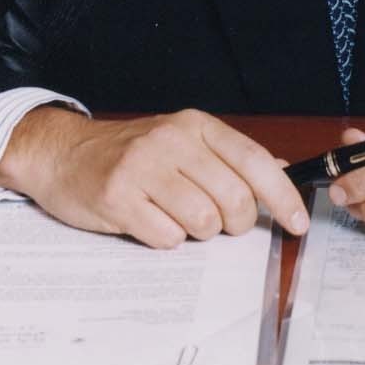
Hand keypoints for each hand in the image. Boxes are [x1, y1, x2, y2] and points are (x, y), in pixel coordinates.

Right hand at [0, 106, 309, 248]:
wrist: (65, 153)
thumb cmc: (133, 152)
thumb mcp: (185, 140)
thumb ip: (232, 156)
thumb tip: (283, 170)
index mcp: (196, 125)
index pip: (255, 160)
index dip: (283, 197)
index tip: (299, 223)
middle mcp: (172, 140)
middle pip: (234, 198)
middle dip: (236, 223)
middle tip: (222, 224)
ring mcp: (143, 167)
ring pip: (203, 221)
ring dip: (199, 233)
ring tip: (179, 218)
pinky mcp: (117, 197)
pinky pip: (166, 237)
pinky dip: (167, 240)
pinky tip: (151, 221)